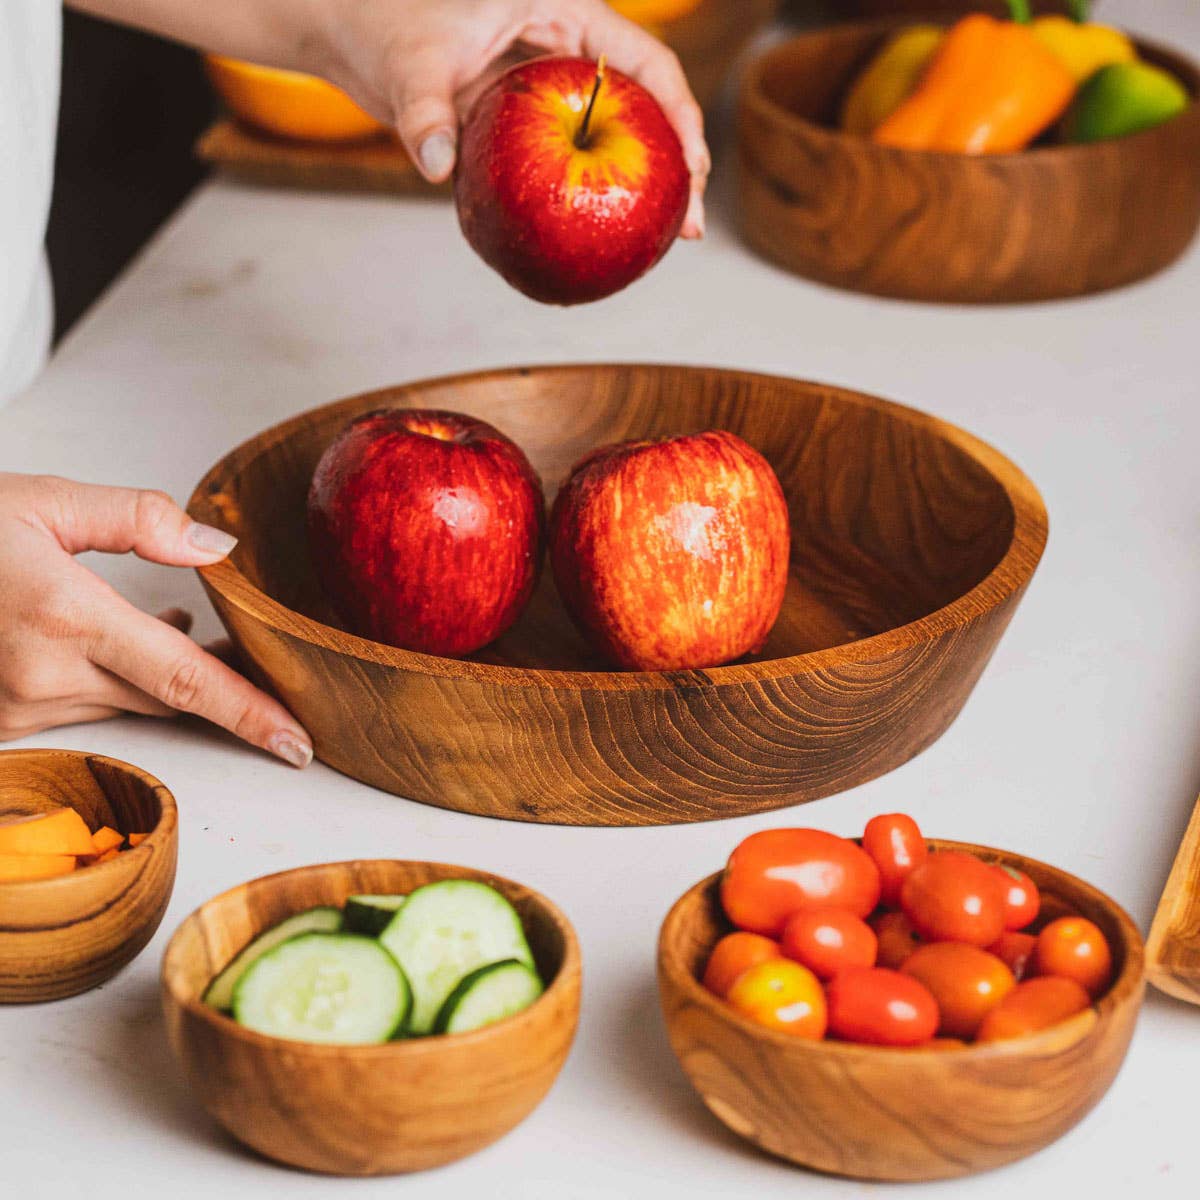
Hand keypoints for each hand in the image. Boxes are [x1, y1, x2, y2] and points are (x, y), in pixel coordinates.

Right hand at [0, 473, 311, 765]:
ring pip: (131, 700)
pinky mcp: (5, 720)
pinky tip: (142, 638)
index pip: (184, 680)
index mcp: (64, 617)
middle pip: (168, 696)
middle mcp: (43, 677)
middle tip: (269, 666)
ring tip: (200, 631)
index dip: (249, 714)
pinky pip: (93, 705)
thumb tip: (218, 550)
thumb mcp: (45, 501)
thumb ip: (139, 520)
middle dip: (225, 688)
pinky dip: (124, 678)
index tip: (300, 743)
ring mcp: (19, 707)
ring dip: (169, 673)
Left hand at [312, 0, 709, 235]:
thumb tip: (435, 163)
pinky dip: (592, 199)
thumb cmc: (383, 29)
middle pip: (647, 107)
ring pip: (616, 140)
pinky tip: (602, 243)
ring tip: (662, 244)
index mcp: (564, 11)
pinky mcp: (532, 125)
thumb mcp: (410, 66)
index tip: (691, 166)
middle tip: (688, 227)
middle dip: (679, 165)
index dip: (679, 112)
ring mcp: (552, 92)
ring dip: (643, 190)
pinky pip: (574, 165)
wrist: (353, 39)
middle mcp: (568, 51)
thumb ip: (424, 111)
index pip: (645, 61)